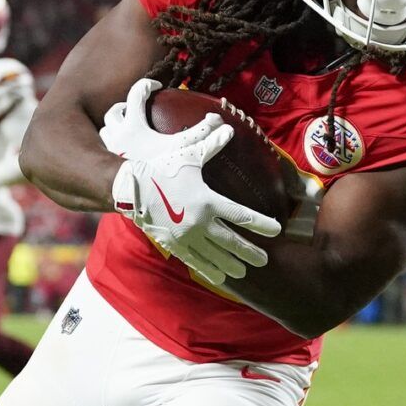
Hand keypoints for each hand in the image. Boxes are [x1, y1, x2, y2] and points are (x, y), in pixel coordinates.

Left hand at [100, 77, 221, 162]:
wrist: (133, 198)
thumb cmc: (157, 172)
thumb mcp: (184, 153)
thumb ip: (205, 138)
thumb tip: (227, 128)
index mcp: (134, 126)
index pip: (136, 93)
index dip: (147, 85)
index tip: (155, 86)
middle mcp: (118, 135)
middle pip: (115, 111)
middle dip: (125, 106)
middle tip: (136, 109)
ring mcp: (109, 150)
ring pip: (106, 128)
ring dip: (115, 125)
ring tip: (128, 127)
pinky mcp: (105, 165)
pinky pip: (104, 147)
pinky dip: (112, 144)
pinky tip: (124, 150)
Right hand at [109, 114, 279, 284]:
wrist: (129, 189)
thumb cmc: (160, 168)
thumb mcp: (187, 154)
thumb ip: (210, 143)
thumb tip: (227, 128)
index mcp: (207, 200)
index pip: (241, 215)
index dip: (261, 224)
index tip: (276, 230)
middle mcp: (199, 222)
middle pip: (231, 242)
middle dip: (250, 253)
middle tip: (265, 261)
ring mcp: (186, 237)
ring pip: (214, 256)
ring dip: (231, 265)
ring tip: (244, 271)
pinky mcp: (173, 245)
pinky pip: (195, 261)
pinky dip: (209, 270)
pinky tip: (219, 277)